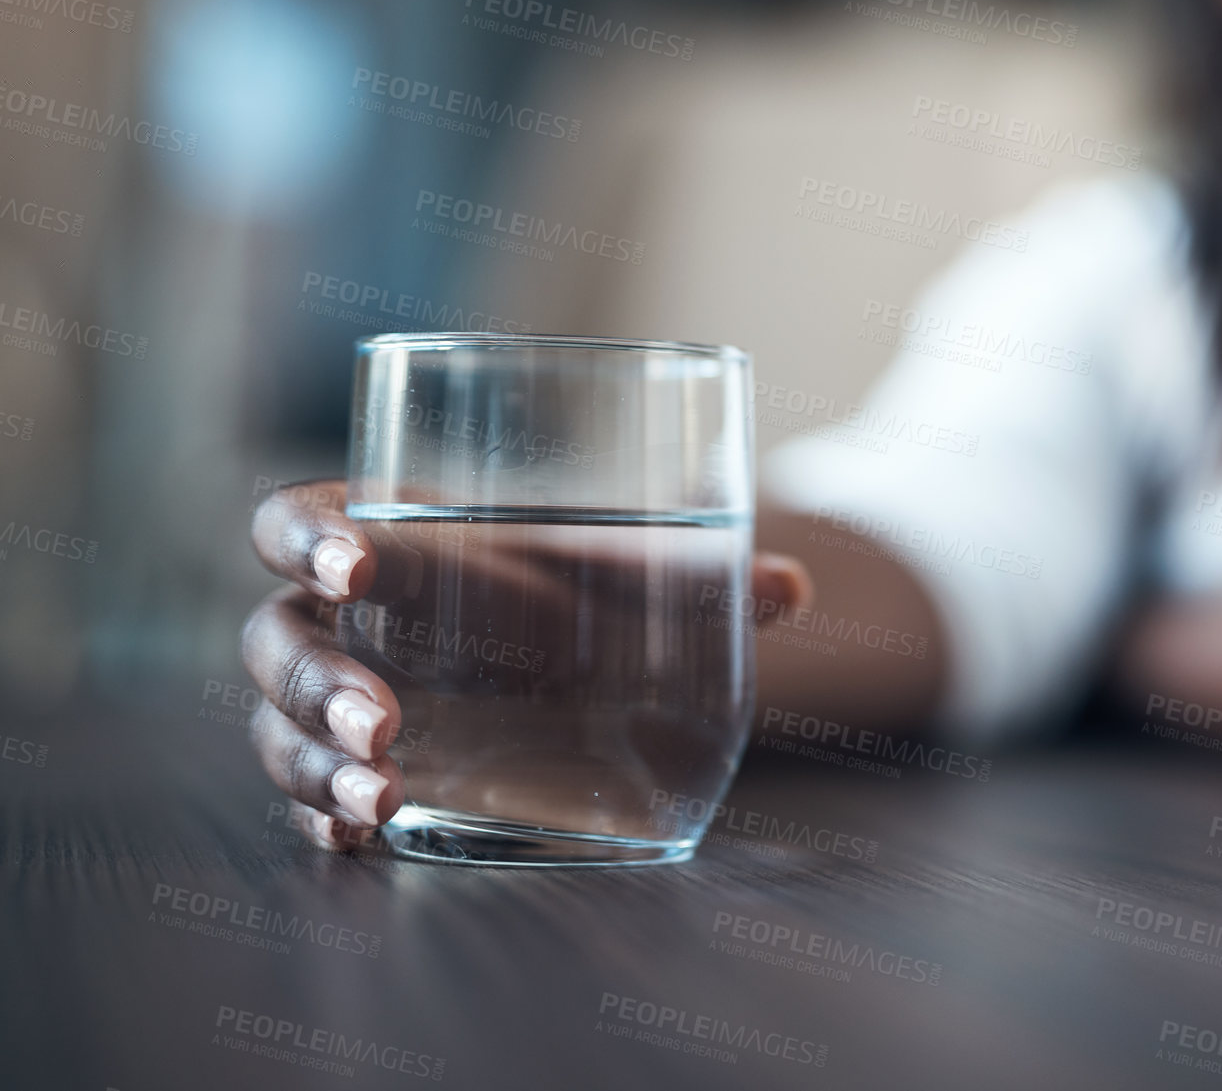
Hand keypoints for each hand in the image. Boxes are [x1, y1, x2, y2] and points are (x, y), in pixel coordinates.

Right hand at [241, 479, 811, 851]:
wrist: (561, 659)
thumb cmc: (570, 593)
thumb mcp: (625, 578)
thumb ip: (697, 575)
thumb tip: (796, 587)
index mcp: (386, 540)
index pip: (301, 524)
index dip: (307, 539)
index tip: (356, 565)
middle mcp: (343, 622)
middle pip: (279, 641)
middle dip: (317, 682)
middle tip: (384, 723)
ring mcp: (339, 703)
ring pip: (281, 728)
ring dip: (315, 766)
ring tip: (380, 802)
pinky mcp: (356, 773)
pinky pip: (306, 802)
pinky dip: (323, 823)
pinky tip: (357, 843)